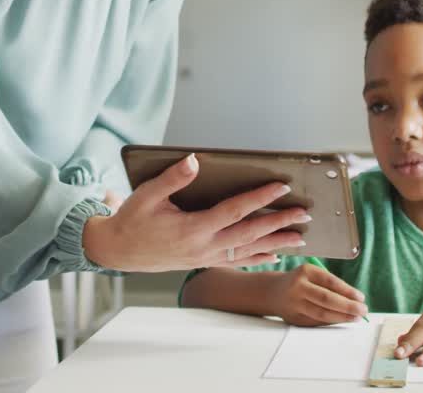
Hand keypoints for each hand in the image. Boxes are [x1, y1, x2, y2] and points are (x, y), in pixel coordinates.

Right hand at [82, 153, 307, 271]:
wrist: (119, 251)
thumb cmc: (133, 220)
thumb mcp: (147, 195)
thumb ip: (173, 178)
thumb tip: (193, 160)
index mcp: (192, 228)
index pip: (234, 211)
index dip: (259, 199)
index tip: (281, 187)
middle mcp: (203, 247)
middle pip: (249, 235)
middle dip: (279, 223)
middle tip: (303, 214)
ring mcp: (205, 258)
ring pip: (248, 251)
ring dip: (275, 243)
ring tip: (299, 237)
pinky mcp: (203, 262)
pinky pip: (236, 262)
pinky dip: (258, 258)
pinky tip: (274, 255)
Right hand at [266, 263, 366, 325]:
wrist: (273, 292)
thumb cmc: (301, 282)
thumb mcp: (312, 275)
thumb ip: (330, 285)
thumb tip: (356, 300)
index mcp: (305, 272)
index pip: (330, 282)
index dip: (347, 291)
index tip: (361, 298)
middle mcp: (298, 287)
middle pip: (326, 299)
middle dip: (347, 306)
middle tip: (363, 310)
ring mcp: (294, 304)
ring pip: (322, 314)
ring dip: (342, 317)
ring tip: (355, 317)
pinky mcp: (294, 318)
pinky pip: (316, 322)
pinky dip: (331, 322)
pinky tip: (342, 320)